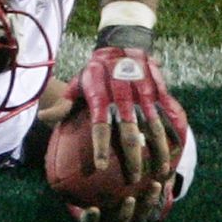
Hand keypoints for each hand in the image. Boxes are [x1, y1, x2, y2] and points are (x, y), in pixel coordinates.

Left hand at [63, 47, 184, 221]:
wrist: (122, 42)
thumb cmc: (96, 70)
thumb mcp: (77, 83)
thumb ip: (64, 103)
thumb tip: (43, 119)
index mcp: (101, 96)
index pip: (100, 125)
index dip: (100, 146)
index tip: (101, 167)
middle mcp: (123, 96)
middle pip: (130, 132)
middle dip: (133, 159)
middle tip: (134, 180)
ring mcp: (143, 93)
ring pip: (154, 127)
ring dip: (158, 152)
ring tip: (160, 173)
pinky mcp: (159, 91)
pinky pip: (169, 114)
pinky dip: (174, 133)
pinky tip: (178, 151)